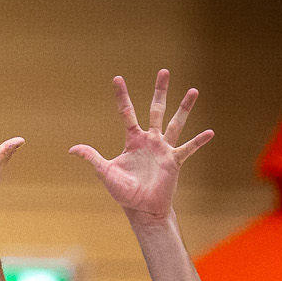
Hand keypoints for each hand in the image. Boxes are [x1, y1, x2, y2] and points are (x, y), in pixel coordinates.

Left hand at [69, 70, 212, 222]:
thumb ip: (92, 158)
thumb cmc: (123, 192)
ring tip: (194, 91)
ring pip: (176, 123)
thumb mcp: (105, 172)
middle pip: (156, 110)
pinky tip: (210, 132)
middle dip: (160, 91)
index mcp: (133, 140)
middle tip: (164, 71)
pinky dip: (198, 141)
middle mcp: (150, 140)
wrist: (142, 209)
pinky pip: (187, 148)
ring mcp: (163, 149)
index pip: (127, 113)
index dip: (122, 96)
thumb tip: (72, 149)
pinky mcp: (174, 161)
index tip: (117, 78)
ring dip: (184, 108)